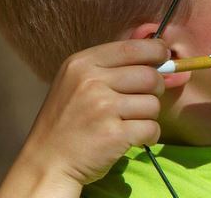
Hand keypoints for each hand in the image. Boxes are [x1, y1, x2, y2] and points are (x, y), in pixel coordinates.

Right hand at [0, 39, 169, 196]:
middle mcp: (92, 81)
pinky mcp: (114, 134)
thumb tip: (163, 51)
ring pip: (153, 104)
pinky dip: (149, 135)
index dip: (156, 51)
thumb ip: (114, 65)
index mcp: (83, 63)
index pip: (133, 47)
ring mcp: (103, 108)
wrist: (46, 163)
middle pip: (150, 76)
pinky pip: (152, 128)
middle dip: (156, 88)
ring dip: (149, 116)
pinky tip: (133, 138)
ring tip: (129, 122)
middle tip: (142, 99)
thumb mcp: (79, 81)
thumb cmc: (68, 121)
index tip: (163, 57)